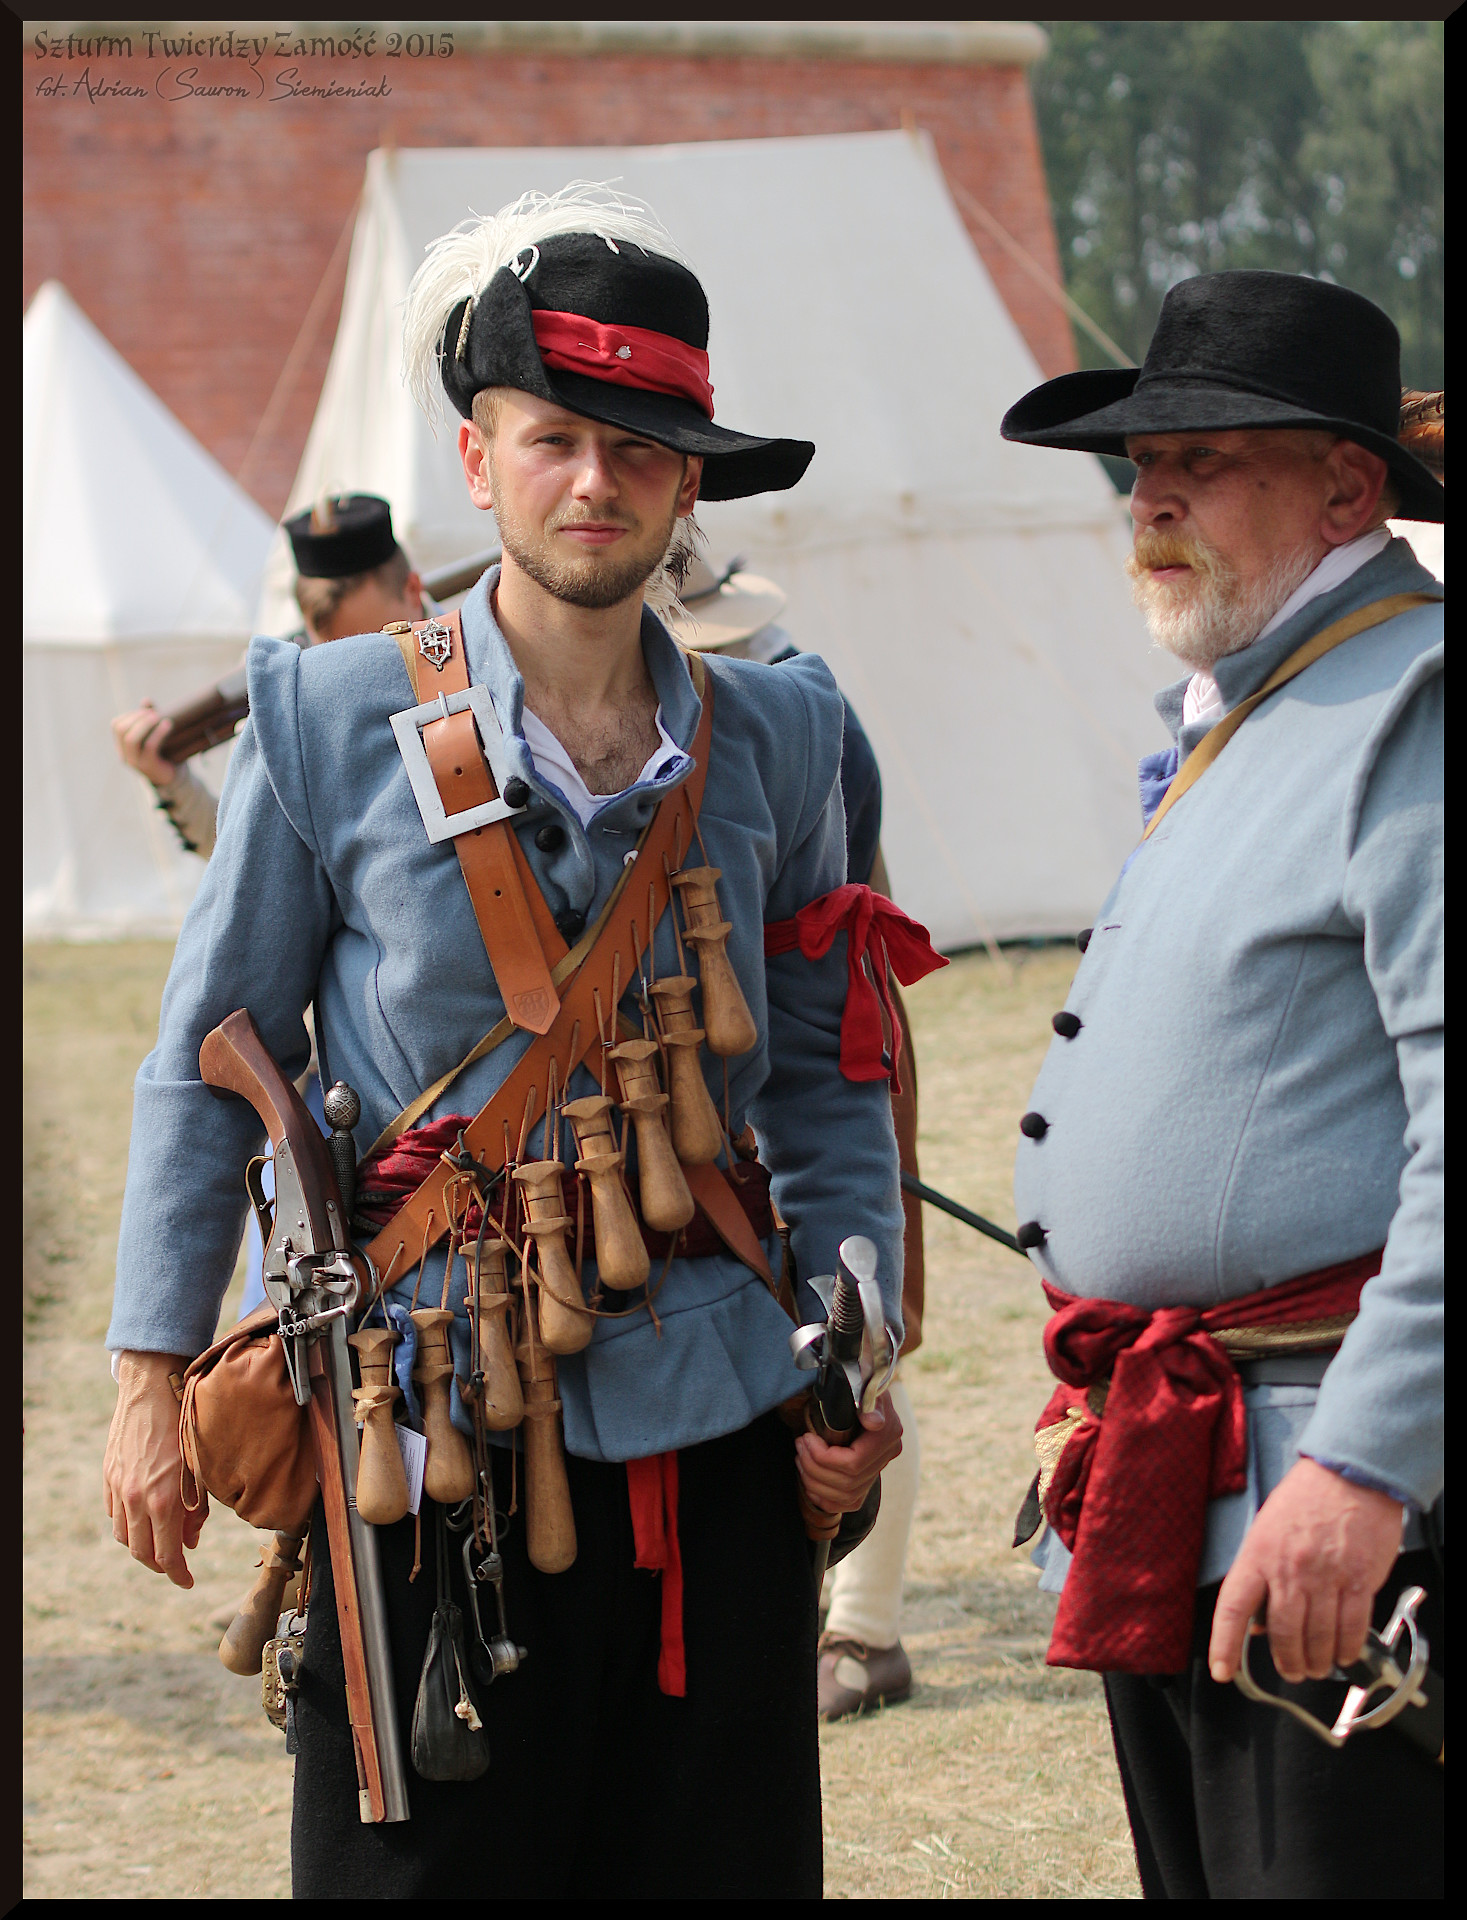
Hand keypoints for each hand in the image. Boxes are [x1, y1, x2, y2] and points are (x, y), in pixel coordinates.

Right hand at [103, 1351, 205, 1587]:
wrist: (154, 1387)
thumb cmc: (187, 1423)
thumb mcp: (200, 1468)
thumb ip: (196, 1508)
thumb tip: (190, 1540)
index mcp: (162, 1500)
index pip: (166, 1554)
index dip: (178, 1573)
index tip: (188, 1580)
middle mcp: (135, 1498)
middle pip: (141, 1551)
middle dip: (160, 1564)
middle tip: (175, 1565)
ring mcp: (118, 1487)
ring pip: (123, 1534)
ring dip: (142, 1545)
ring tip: (161, 1542)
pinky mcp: (109, 1475)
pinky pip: (114, 1512)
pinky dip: (128, 1522)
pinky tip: (145, 1516)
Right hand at [111, 703, 178, 788]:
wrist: (171, 778)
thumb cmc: (161, 754)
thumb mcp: (152, 736)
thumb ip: (148, 719)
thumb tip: (146, 700)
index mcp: (122, 746)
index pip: (116, 725)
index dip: (129, 715)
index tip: (146, 710)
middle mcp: (125, 754)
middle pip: (121, 730)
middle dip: (137, 717)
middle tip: (154, 713)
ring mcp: (135, 762)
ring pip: (132, 739)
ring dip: (145, 724)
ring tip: (159, 716)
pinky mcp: (148, 766)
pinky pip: (150, 747)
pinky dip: (158, 733)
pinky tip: (168, 725)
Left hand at [795, 1390, 903, 1517]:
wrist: (861, 1392)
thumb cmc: (857, 1385)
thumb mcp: (862, 1384)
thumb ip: (868, 1400)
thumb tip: (873, 1421)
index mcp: (888, 1434)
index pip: (854, 1463)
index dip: (824, 1457)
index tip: (807, 1438)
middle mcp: (888, 1456)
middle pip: (847, 1482)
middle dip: (814, 1466)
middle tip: (799, 1445)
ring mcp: (878, 1472)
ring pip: (844, 1496)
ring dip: (814, 1481)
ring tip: (800, 1457)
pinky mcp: (866, 1483)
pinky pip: (845, 1504)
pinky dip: (823, 1496)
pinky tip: (809, 1479)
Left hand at [1209, 1457, 1402, 1684]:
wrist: (1348, 1475)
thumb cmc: (1304, 1500)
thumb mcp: (1266, 1530)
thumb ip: (1259, 1575)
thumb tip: (1257, 1623)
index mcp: (1258, 1555)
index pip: (1233, 1607)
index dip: (1225, 1643)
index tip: (1223, 1671)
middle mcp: (1289, 1570)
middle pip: (1282, 1633)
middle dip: (1287, 1662)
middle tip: (1292, 1672)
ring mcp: (1325, 1576)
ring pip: (1318, 1637)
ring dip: (1317, 1662)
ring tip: (1317, 1668)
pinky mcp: (1359, 1580)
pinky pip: (1351, 1627)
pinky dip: (1347, 1648)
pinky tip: (1344, 1654)